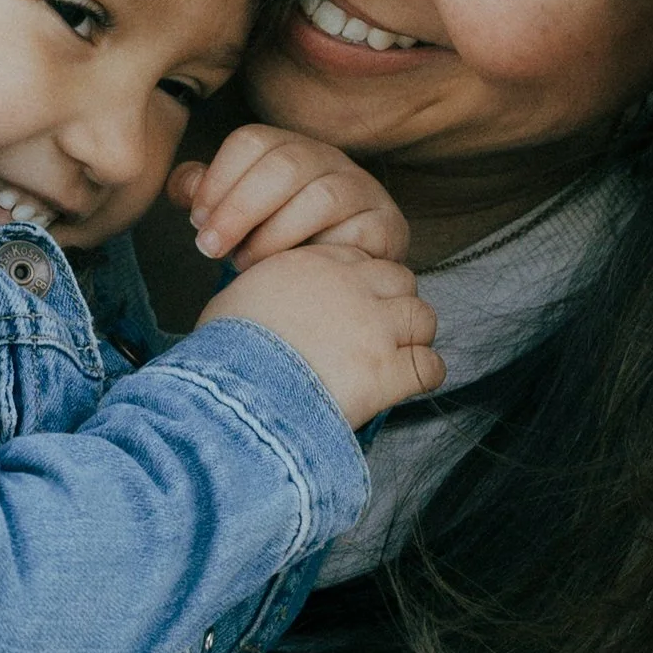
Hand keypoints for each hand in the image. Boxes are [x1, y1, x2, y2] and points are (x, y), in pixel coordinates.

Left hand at [168, 126, 408, 267]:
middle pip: (284, 164)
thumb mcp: (238, 213)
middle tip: (210, 248)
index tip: (196, 220)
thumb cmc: (279, 238)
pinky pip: (355, 234)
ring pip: (321, 197)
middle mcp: (327, 159)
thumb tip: (183, 188)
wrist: (342, 272)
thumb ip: (206, 196)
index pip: (251, 141)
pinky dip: (316, 254)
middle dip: (238, 208)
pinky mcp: (385, 225)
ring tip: (245, 264)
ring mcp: (361, 189)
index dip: (218, 180)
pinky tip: (292, 273)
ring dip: (274, 235)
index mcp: (287, 147)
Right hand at [198, 242, 443, 426]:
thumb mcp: (238, 298)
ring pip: (423, 318)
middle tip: (380, 332)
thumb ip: (268, 289)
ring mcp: (374, 328)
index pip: (361, 261)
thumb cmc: (222, 352)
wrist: (233, 391)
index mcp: (313, 265)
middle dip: (395, 305)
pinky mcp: (388, 371)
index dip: (362, 286)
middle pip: (401, 281)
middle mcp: (350, 288)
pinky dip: (424, 375)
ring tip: (397, 359)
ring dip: (414, 338)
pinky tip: (407, 385)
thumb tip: (267, 303)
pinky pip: (430, 366)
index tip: (353, 308)